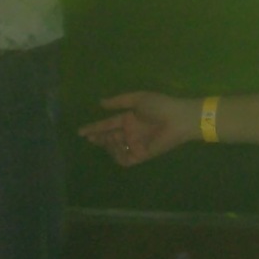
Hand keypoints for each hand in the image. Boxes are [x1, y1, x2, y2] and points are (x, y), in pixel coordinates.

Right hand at [78, 90, 198, 164]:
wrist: (178, 119)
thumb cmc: (160, 105)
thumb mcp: (138, 99)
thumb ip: (119, 101)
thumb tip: (100, 103)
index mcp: (129, 118)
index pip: (108, 124)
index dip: (95, 128)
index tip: (81, 131)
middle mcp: (130, 132)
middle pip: (109, 138)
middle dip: (98, 138)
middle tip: (90, 138)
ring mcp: (136, 144)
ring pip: (114, 149)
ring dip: (108, 145)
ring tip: (110, 138)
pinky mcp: (142, 155)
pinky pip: (125, 160)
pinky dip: (118, 155)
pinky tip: (117, 147)